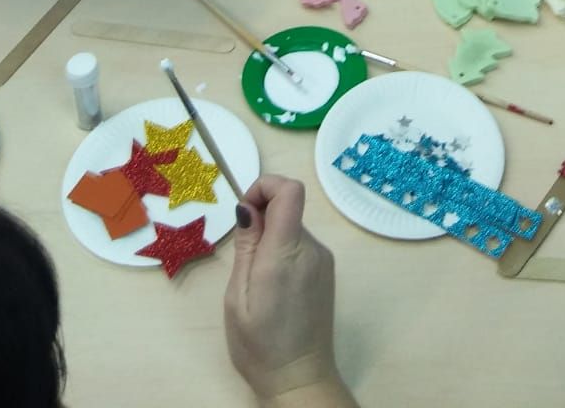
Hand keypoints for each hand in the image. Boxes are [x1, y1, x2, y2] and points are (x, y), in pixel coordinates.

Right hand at [225, 177, 344, 404]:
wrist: (300, 379)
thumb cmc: (260, 344)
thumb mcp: (238, 297)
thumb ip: (246, 246)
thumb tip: (248, 206)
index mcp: (286, 253)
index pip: (290, 190)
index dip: (266, 186)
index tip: (245, 211)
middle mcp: (312, 249)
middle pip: (289, 207)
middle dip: (262, 219)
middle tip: (244, 257)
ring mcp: (324, 259)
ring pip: (293, 227)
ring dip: (272, 239)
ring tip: (257, 280)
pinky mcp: (327, 270)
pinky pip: (301, 245)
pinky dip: (283, 252)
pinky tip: (274, 287)